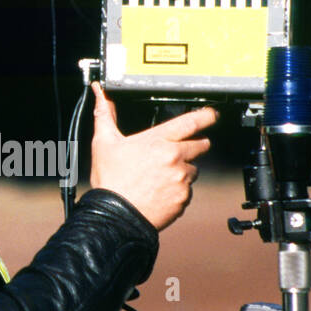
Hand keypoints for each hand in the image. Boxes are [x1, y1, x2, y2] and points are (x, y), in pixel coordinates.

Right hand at [90, 83, 217, 230]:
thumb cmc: (111, 181)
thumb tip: (99, 94)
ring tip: (160, 177)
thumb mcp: (104, 143)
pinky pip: (187, 191)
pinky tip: (160, 193)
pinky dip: (177, 191)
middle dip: (194, 146)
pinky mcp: (183, 198)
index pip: (192, 122)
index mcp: (158, 140)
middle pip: (200, 145)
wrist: (115, 216)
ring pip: (192, 170)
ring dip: (183, 171)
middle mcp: (174, 157)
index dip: (206, 116)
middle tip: (178, 153)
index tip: (212, 115)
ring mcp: (181, 179)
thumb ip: (105, 115)